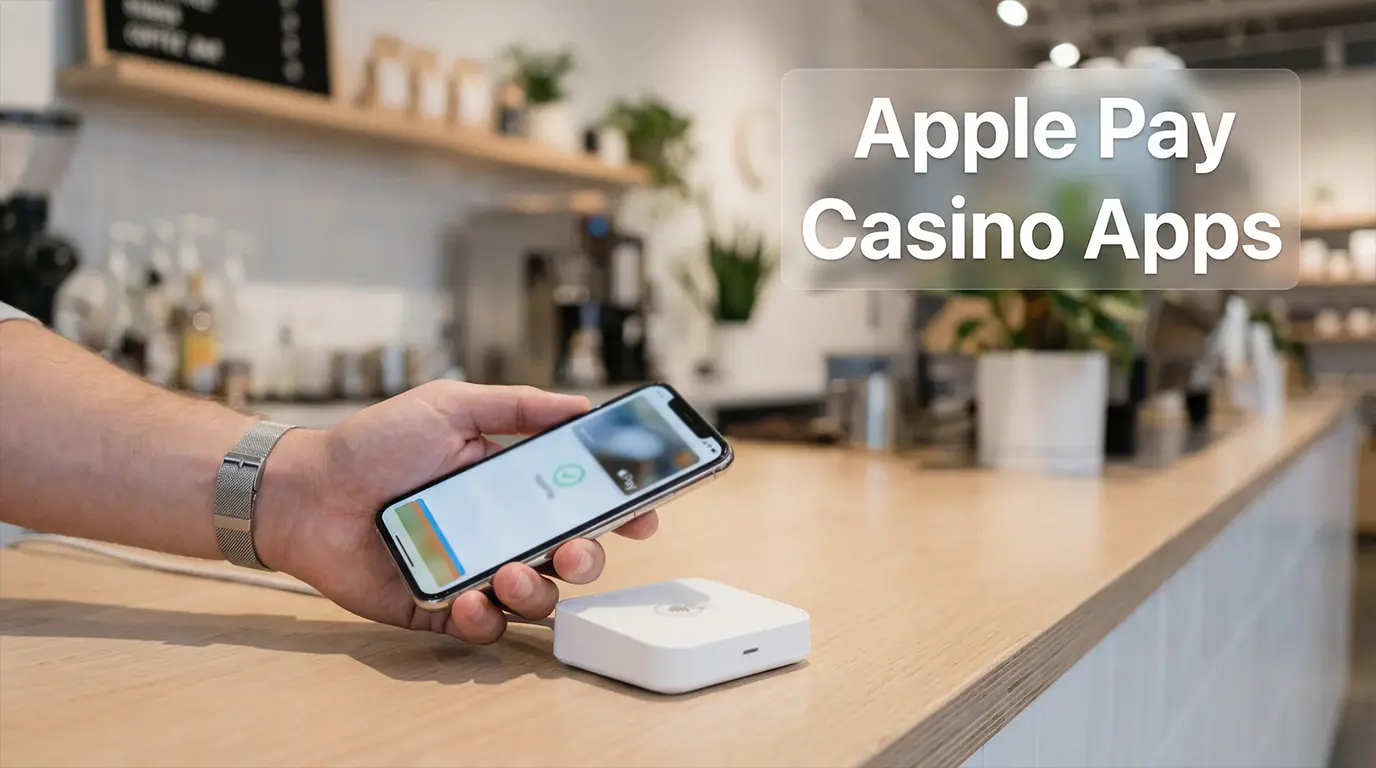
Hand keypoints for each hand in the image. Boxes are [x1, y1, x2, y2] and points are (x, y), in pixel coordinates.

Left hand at [255, 381, 658, 642]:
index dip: (620, 511)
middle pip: (571, 559)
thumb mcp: (448, 406)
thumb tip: (581, 404)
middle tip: (574, 549)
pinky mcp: (439, 607)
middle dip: (587, 560)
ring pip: (536, 599)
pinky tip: (467, 596)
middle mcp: (502, 533)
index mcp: (512, 487)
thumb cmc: (373, 444)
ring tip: (509, 573)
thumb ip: (516, 405)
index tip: (645, 515)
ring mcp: (474, 572)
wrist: (305, 490)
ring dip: (536, 591)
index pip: (582, 503)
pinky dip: (483, 617)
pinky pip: (481, 627)